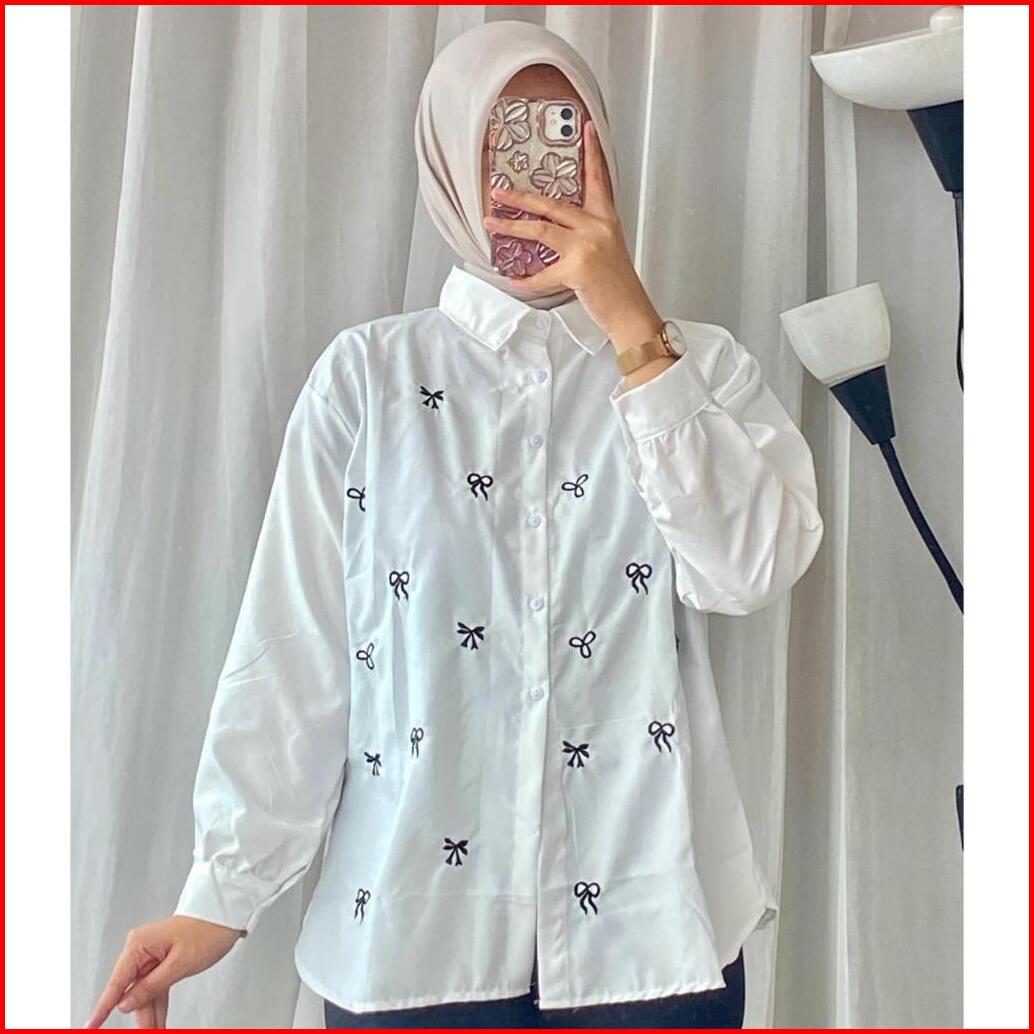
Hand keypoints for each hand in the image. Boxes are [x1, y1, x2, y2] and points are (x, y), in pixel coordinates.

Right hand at [84, 916, 242, 1027]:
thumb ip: (150, 986)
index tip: (91, 1026)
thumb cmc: (207, 930)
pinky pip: (155, 989)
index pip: (116, 983)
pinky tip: (159, 1023)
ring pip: (143, 994)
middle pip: (130, 992)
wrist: (226, 916)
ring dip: (150, 1016)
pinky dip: (158, 1006)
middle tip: (147, 1032)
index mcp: (139, 944)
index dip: (103, 1007)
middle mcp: (141, 949)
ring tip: (156, 1031)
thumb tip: (124, 1004)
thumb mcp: (179, 964)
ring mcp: (151, 956)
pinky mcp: (162, 962)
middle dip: (138, 1017)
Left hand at [482, 120, 665, 355]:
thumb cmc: (618, 285)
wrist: (631, 312)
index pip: (598, 180)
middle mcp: (597, 228)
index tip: (585, 129)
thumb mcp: (608, 249)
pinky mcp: (578, 269)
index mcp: (606, 219)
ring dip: (512, 227)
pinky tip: (513, 279)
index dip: (592, 153)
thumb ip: (587, 233)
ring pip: (541, 229)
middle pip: (553, 203)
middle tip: (500, 190)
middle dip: (522, 197)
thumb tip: (558, 228)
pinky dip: (526, 280)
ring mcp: (587, 247)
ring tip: (492, 223)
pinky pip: (542, 274)